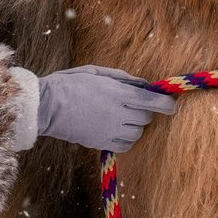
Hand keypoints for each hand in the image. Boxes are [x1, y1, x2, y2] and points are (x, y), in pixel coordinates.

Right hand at [28, 65, 176, 153]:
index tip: (171, 105)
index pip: (152, 101)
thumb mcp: (97, 72)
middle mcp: (117, 113)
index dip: (166, 104)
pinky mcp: (102, 143)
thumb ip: (125, 79)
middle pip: (147, 117)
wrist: (46, 106)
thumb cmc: (69, 84)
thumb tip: (146, 85)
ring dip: (135, 125)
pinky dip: (127, 139)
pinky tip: (117, 130)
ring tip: (121, 117)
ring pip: (138, 133)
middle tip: (133, 105)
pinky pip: (126, 145)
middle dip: (145, 111)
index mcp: (117, 93)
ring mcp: (110, 131)